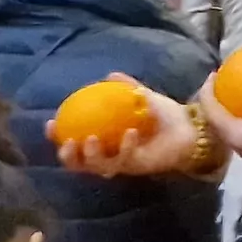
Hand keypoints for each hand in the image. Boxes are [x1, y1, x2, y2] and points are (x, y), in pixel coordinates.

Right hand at [57, 75, 202, 177]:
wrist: (190, 128)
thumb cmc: (164, 115)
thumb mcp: (142, 96)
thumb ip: (126, 87)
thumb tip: (109, 75)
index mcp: (103, 140)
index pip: (73, 141)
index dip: (58, 136)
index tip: (51, 123)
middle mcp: (108, 155)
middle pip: (78, 164)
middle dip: (68, 157)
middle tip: (68, 142)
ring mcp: (122, 163)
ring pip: (98, 166)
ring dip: (91, 155)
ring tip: (92, 139)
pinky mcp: (137, 167)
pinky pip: (126, 159)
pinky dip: (125, 147)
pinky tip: (129, 133)